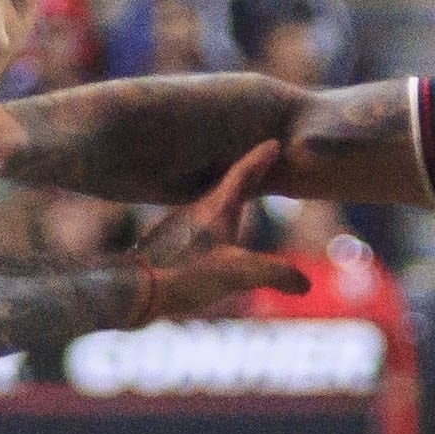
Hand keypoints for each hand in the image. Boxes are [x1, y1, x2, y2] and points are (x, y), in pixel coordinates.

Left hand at [120, 142, 307, 322]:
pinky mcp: (165, 247)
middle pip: (225, 184)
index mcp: (216, 208)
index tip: (273, 142)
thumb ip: (274, 274)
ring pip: (207, 205)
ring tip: (237, 199)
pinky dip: (209, 224)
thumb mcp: (236, 274)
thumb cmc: (183, 275)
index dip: (261, 158)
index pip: (243, 173)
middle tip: (260, 162)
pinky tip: (206, 239)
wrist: (131, 291)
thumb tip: (303, 283)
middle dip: (245, 174)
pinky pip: (194, 227)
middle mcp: (194, 211)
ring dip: (225, 199)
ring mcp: (177, 228)